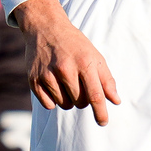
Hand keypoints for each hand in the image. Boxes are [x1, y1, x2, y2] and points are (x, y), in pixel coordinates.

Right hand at [14, 0, 119, 125]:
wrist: (46, 28)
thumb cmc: (74, 44)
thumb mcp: (94, 55)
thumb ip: (106, 79)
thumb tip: (116, 101)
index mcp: (84, 61)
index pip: (95, 95)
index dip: (100, 112)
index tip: (103, 122)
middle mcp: (65, 68)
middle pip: (80, 102)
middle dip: (83, 98)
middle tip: (79, 82)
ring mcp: (48, 75)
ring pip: (65, 105)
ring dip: (68, 99)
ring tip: (65, 80)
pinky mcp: (34, 80)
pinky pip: (48, 105)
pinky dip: (53, 100)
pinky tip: (53, 84)